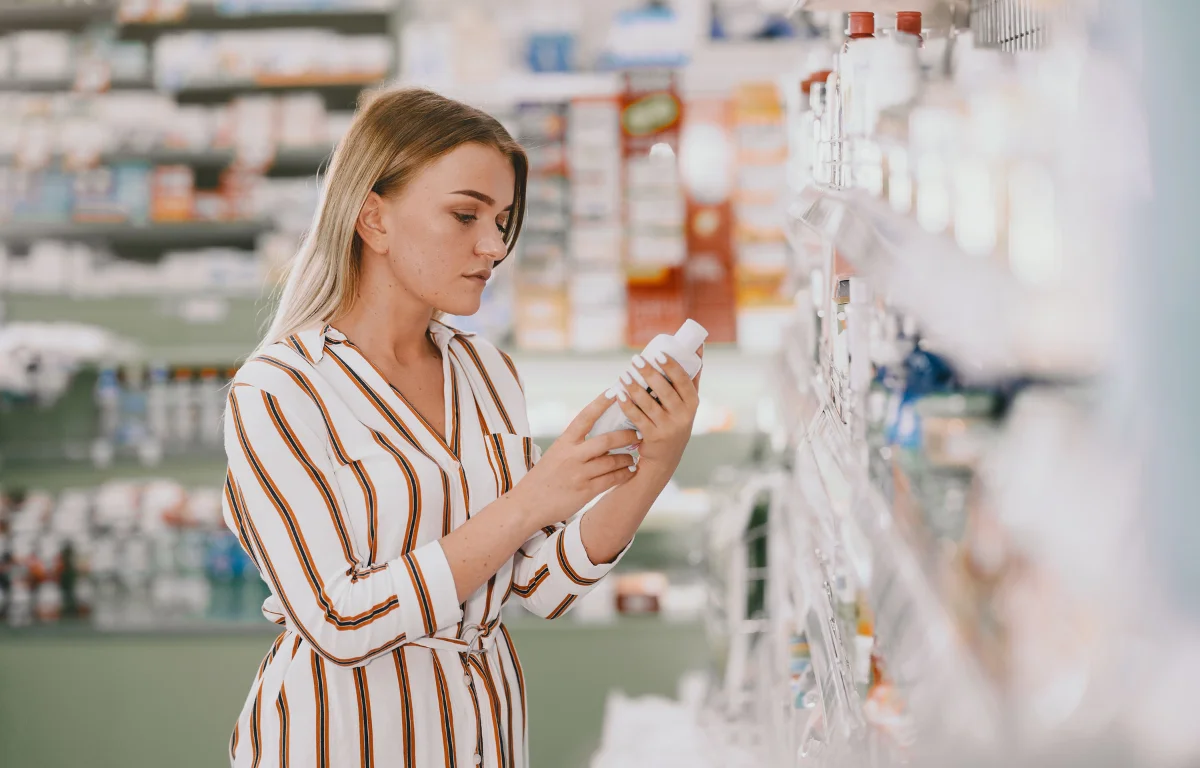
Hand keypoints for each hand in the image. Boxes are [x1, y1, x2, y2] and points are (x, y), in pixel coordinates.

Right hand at [508, 392, 640, 531]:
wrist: (527, 505)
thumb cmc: (542, 479)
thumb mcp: (555, 454)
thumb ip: (574, 445)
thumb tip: (598, 435)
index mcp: (564, 442)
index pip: (585, 417)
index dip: (601, 402)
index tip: (615, 390)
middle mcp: (572, 455)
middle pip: (606, 440)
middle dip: (626, 435)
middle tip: (638, 433)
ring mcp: (579, 474)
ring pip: (612, 461)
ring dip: (626, 458)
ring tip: (633, 457)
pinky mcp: (586, 491)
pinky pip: (611, 480)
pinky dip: (624, 475)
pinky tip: (630, 472)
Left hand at [614, 347, 702, 474]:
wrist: (666, 458)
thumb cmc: (676, 421)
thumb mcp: (688, 403)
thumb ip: (691, 377)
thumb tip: (698, 345)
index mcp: (693, 403)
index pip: (684, 381)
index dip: (672, 366)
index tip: (659, 354)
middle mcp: (683, 416)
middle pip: (664, 390)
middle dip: (649, 373)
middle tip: (636, 360)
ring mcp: (668, 428)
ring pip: (648, 403)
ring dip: (634, 387)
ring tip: (624, 375)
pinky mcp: (653, 437)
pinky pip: (637, 418)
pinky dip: (627, 405)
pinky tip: (619, 394)